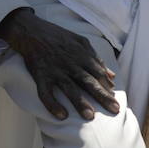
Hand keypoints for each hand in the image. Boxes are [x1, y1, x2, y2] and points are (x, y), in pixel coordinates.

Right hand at [0, 9, 118, 120]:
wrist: (32, 31)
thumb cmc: (59, 37)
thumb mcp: (81, 42)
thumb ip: (96, 58)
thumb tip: (112, 76)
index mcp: (81, 55)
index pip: (98, 73)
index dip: (107, 87)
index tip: (115, 101)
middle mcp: (70, 63)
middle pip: (88, 81)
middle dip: (102, 95)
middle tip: (115, 109)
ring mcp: (55, 70)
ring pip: (69, 87)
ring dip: (80, 102)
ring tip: (90, 116)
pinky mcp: (40, 75)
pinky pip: (46, 92)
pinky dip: (52, 104)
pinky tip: (61, 115)